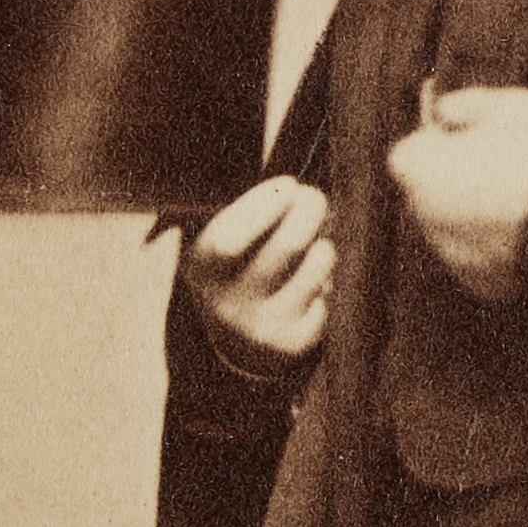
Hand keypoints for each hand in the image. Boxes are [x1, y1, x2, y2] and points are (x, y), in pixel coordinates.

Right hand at [179, 175, 334, 377]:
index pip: (228, 240)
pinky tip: (309, 286)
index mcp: (201, 270)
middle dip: (309, 210)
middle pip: (289, 245)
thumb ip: (251, 211)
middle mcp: (226, 304)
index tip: (289, 184)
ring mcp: (260, 326)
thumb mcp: (226, 236)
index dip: (263, 206)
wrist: (237, 339)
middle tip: (313, 197)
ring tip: (312, 247)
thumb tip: (297, 192)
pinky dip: (325, 281)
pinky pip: (326, 296)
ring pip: (316, 264)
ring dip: (322, 246)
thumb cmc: (239, 264)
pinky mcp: (291, 342)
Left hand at [386, 83, 527, 302]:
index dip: (438, 144)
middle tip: (501, 165)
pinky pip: (481, 260)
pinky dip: (497, 246)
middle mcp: (425, 216)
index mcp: (421, 168)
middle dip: (453, 180)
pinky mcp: (480, 284)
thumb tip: (446, 110)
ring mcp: (451, 255)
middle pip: (429, 193)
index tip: (467, 137)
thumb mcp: (511, 105)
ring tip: (525, 197)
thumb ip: (469, 104)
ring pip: (455, 228)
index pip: (410, 153)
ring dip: (476, 214)